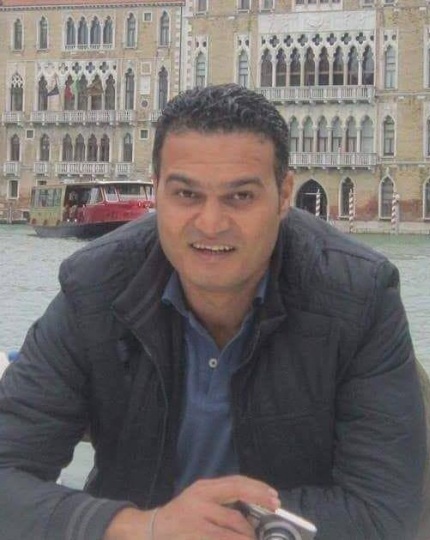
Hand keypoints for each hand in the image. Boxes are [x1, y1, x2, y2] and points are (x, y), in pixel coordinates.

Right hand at [154, 475, 279, 539]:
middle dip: (259, 501)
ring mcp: (198, 516)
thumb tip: (253, 508)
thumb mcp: (198, 501)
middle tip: (275, 508)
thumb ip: (221, 501)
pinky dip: (237, 538)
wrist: (151, 530)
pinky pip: (224, 537)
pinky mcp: (196, 533)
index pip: (235, 482)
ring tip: (253, 538)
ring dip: (249, 533)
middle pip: (237, 496)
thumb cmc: (179, 517)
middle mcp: (201, 497)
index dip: (257, 488)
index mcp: (204, 487)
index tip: (273, 495)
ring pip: (234, 522)